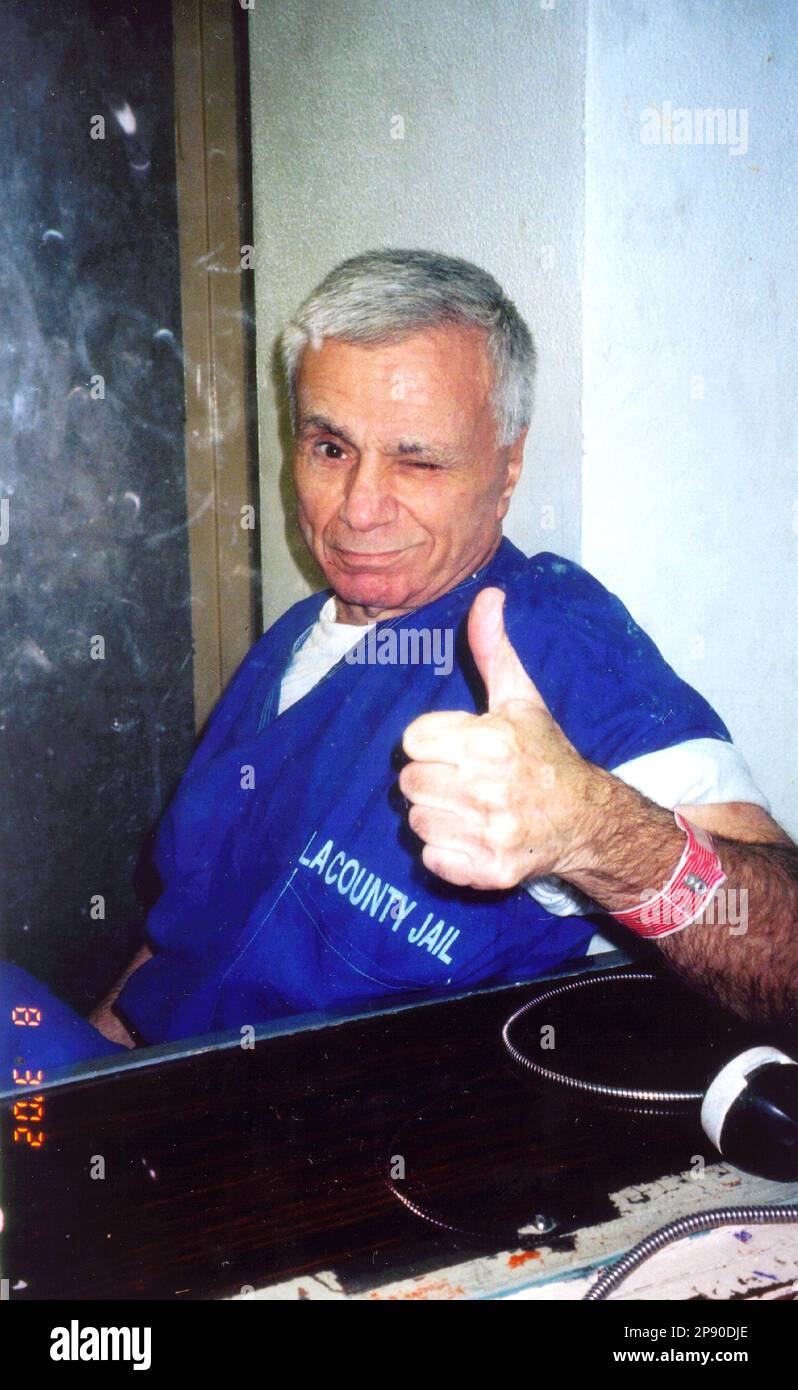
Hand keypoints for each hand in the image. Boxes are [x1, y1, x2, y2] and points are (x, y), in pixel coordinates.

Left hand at [400, 587, 607, 889]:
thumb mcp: (520, 698)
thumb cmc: (543, 754)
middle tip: (463, 779)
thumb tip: (487, 594)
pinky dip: (445, 851)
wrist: (584, 819)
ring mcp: (490, 832)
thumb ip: (493, 649)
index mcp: (490, 740)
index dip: (431, 742)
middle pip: (409, 780)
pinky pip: (432, 858)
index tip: (458, 747)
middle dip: (431, 778)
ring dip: (436, 814)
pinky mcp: (489, 870)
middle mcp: (489, 787)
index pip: (412, 739)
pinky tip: (471, 836)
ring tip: (468, 807)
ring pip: (416, 819)